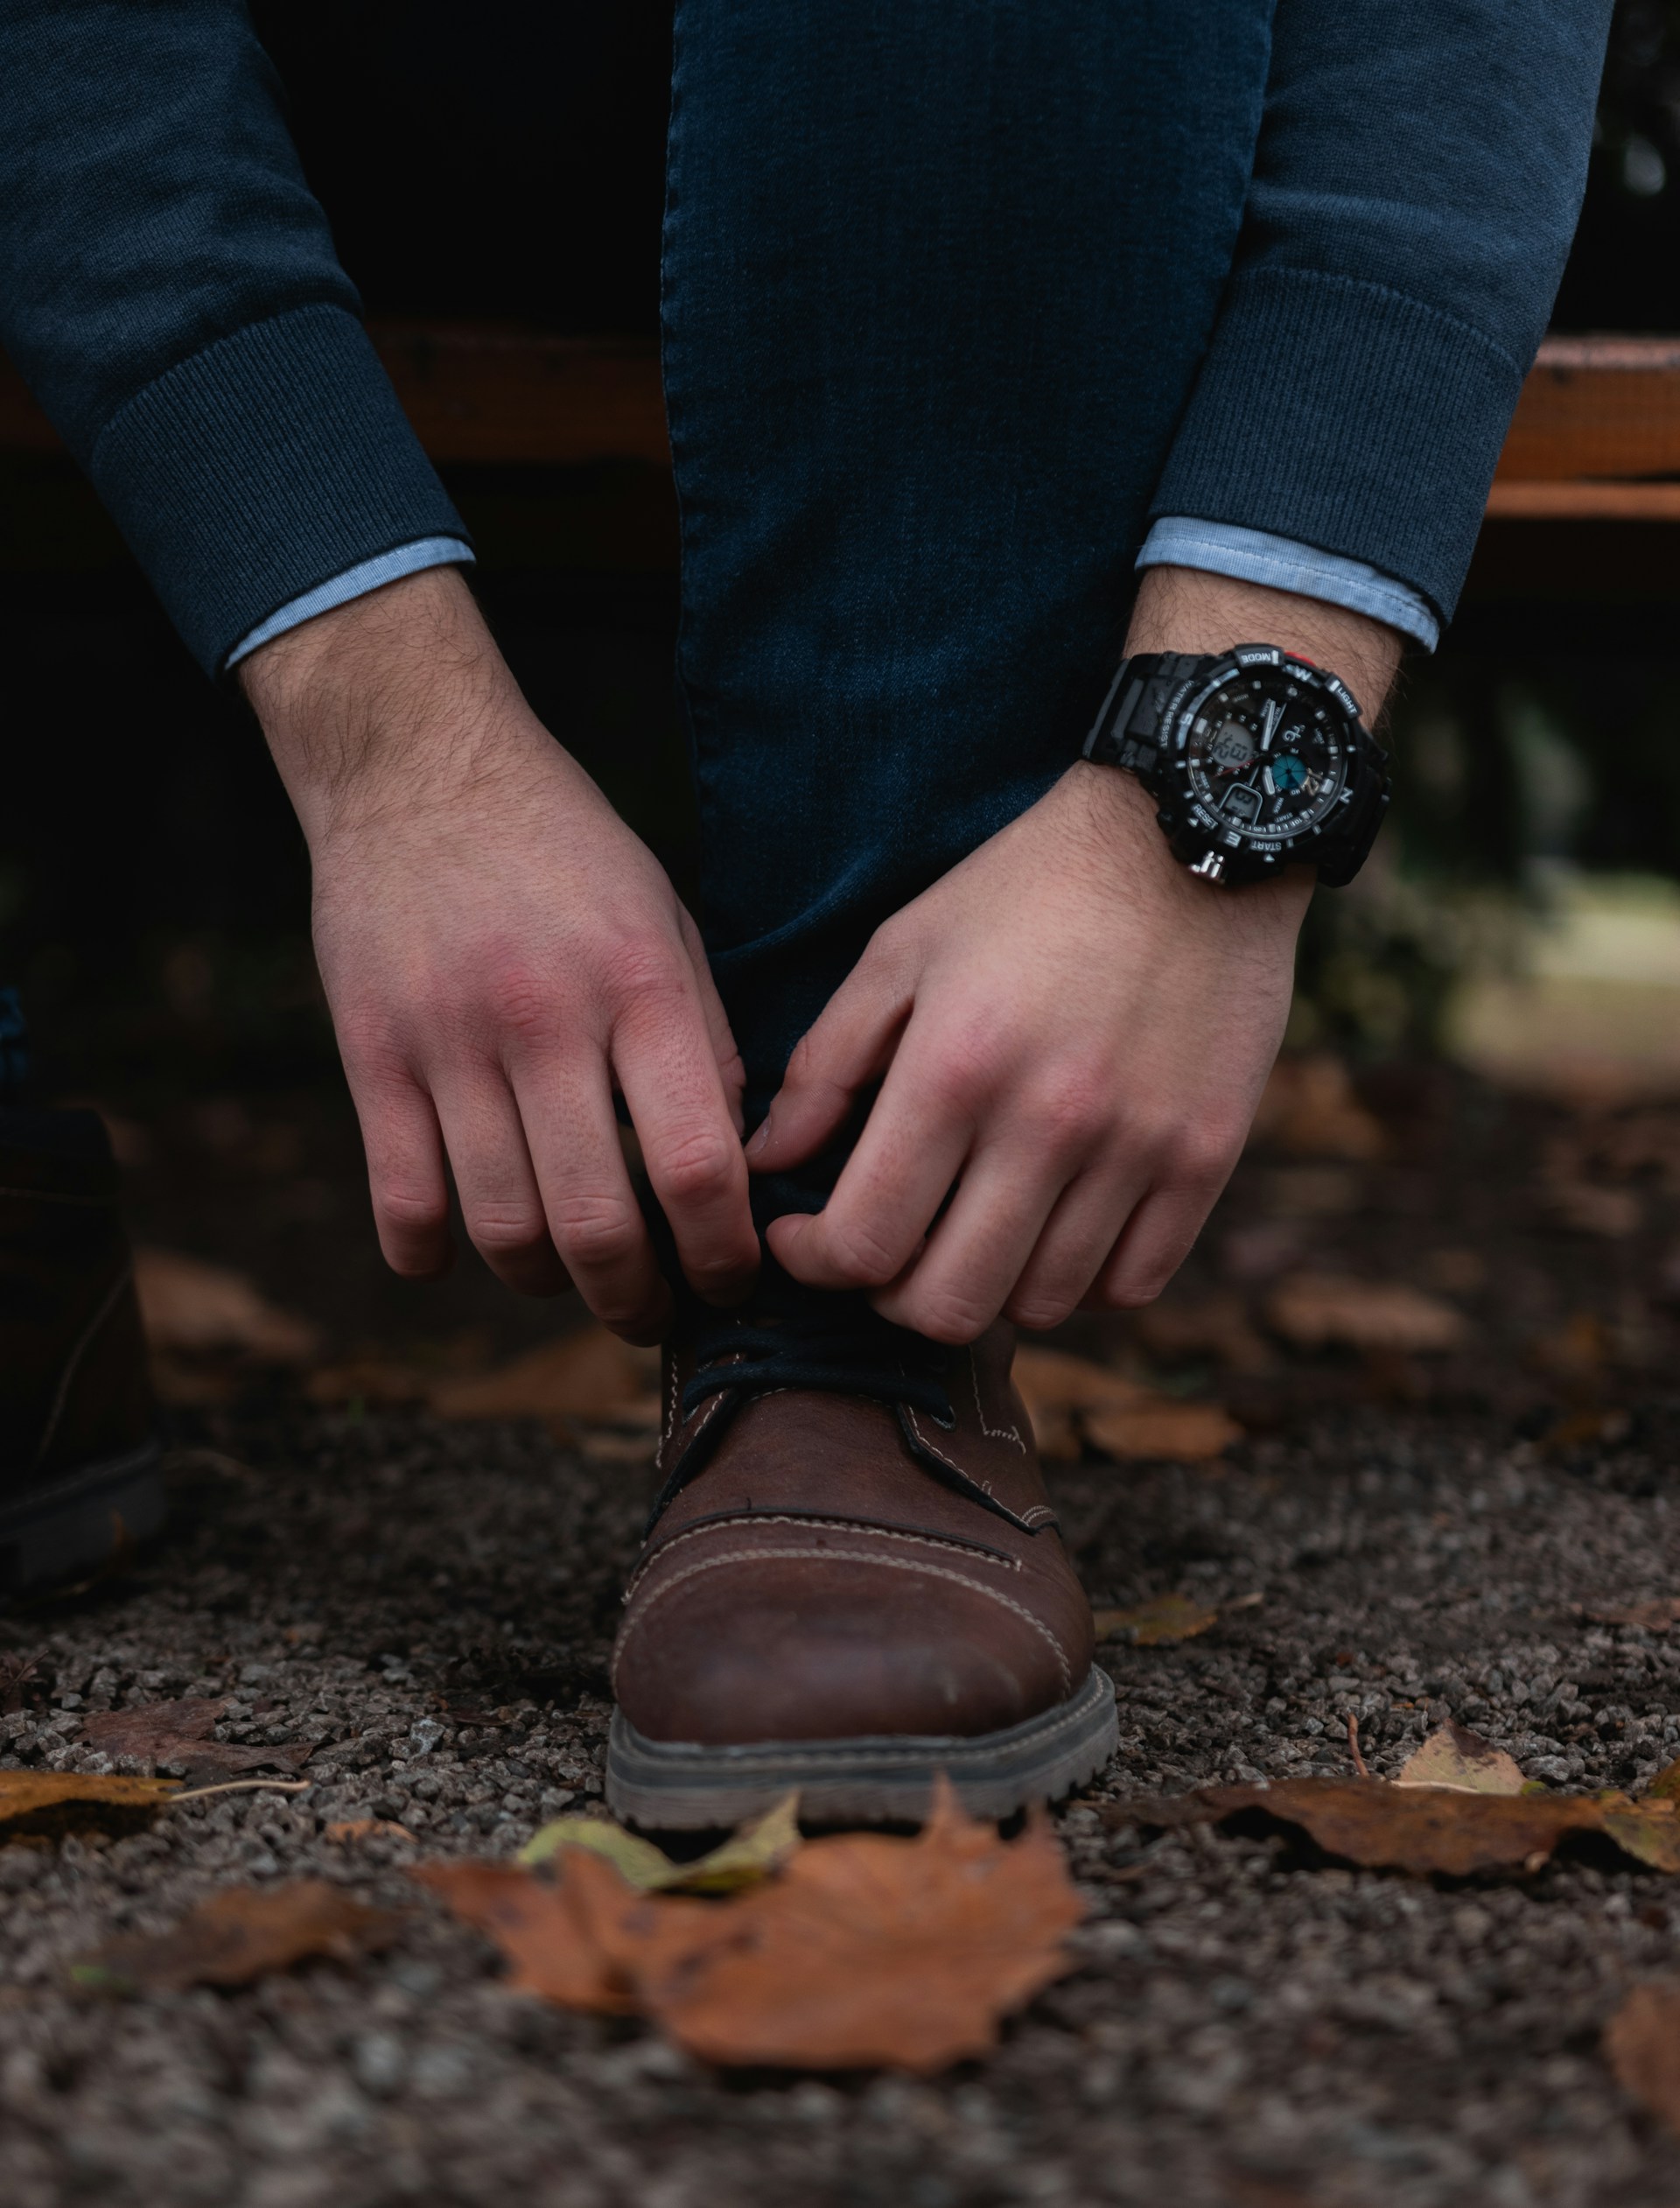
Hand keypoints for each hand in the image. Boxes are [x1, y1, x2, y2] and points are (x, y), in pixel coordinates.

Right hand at [242, 568, 756, 1341]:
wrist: (421, 766)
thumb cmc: (567, 852)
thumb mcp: (667, 922)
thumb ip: (702, 1041)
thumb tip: (729, 1169)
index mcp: (640, 986)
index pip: (698, 1167)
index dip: (723, 1254)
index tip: (730, 1280)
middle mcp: (545, 1020)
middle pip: (598, 1224)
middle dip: (636, 1301)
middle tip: (652, 1315)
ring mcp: (449, 1041)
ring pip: (500, 1228)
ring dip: (542, 1283)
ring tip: (569, 1280)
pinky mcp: (371, 1053)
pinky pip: (402, 1199)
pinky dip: (431, 1254)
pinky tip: (458, 1252)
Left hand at [751, 568, 1402, 1341]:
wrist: (1192, 836)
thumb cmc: (1027, 889)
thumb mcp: (904, 949)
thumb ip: (825, 1064)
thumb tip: (766, 1160)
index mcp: (955, 1068)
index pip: (864, 1242)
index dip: (814, 1264)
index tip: (804, 1239)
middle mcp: (1048, 1122)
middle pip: (947, 1303)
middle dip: (889, 1298)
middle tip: (882, 1251)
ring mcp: (1137, 1148)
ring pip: (1039, 1305)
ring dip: (986, 1289)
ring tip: (968, 1233)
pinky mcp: (1206, 1158)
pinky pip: (1131, 1285)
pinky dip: (1078, 1282)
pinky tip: (1050, 1231)